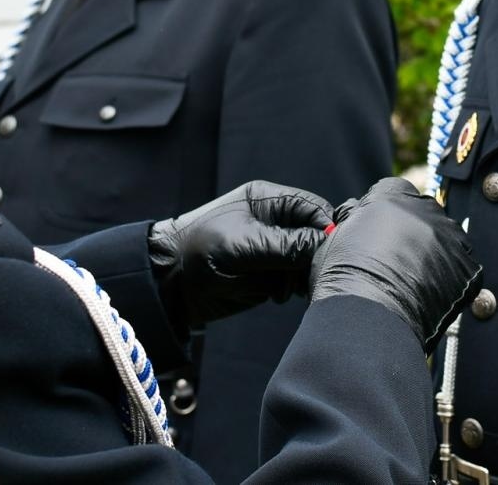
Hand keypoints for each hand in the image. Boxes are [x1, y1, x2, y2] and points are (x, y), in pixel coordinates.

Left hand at [148, 180, 331, 327]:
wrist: (169, 285)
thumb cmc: (199, 251)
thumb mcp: (243, 245)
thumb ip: (285, 245)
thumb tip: (324, 244)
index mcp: (268, 200)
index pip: (312, 207)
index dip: (324, 226)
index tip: (328, 249)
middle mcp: (274, 222)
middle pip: (314, 234)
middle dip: (314, 254)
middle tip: (307, 274)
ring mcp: (272, 249)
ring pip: (307, 260)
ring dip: (302, 275)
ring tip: (286, 289)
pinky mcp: (269, 274)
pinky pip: (294, 279)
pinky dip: (292, 288)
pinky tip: (279, 295)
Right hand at [309, 177, 482, 352]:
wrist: (365, 317)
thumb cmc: (342, 278)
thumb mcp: (336, 236)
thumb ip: (355, 219)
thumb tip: (358, 216)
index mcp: (393, 193)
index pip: (395, 192)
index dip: (386, 215)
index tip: (381, 235)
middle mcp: (426, 208)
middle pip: (424, 214)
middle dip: (414, 233)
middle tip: (397, 262)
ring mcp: (451, 237)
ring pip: (447, 240)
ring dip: (434, 255)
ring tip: (412, 283)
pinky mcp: (468, 267)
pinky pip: (464, 271)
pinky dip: (451, 282)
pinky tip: (429, 297)